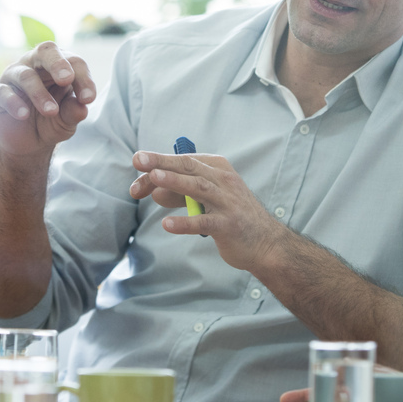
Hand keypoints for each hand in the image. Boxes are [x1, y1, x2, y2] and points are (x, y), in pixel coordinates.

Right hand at [0, 42, 96, 160]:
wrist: (28, 143)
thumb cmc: (51, 122)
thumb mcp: (66, 121)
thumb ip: (73, 112)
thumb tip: (81, 107)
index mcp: (59, 66)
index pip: (74, 62)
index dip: (83, 78)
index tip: (88, 99)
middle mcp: (36, 64)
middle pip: (46, 51)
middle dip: (58, 64)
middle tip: (67, 79)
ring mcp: (14, 76)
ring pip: (26, 75)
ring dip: (40, 94)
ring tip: (51, 111)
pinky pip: (4, 93)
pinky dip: (15, 103)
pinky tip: (24, 115)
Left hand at [129, 150, 285, 272]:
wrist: (265, 243)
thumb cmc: (232, 216)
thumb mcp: (205, 199)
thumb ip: (180, 193)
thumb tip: (152, 190)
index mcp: (218, 169)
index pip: (184, 161)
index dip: (159, 162)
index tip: (137, 164)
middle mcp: (224, 181)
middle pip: (190, 168)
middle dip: (163, 162)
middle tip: (139, 159)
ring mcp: (228, 203)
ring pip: (199, 188)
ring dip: (176, 182)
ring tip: (154, 178)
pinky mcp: (229, 225)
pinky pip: (205, 223)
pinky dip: (186, 223)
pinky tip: (167, 224)